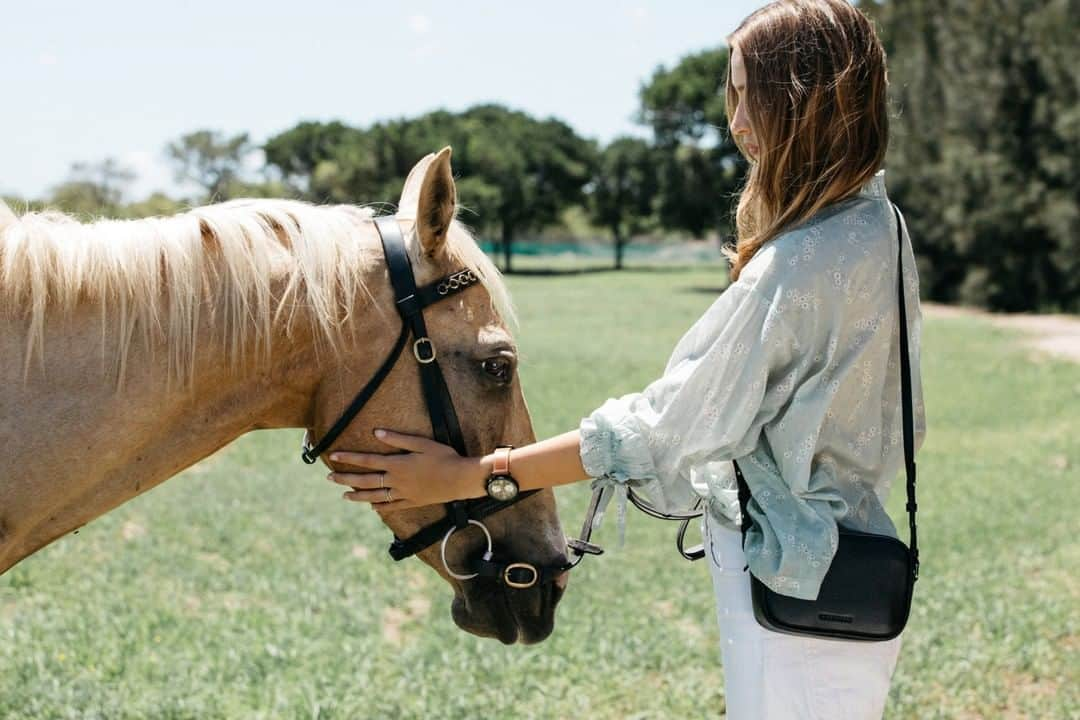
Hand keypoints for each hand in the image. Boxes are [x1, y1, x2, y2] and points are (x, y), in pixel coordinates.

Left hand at [327, 429, 487, 509]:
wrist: (460, 479)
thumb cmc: (444, 457)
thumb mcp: (421, 443)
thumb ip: (398, 439)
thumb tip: (376, 433)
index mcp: (397, 464)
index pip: (367, 461)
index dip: (349, 458)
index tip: (334, 456)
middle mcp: (396, 481)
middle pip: (366, 481)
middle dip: (346, 479)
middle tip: (330, 478)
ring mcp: (404, 494)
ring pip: (375, 497)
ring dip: (358, 496)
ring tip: (344, 496)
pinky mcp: (413, 502)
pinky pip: (392, 506)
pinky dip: (380, 507)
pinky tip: (372, 507)